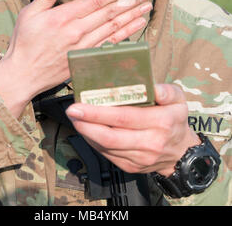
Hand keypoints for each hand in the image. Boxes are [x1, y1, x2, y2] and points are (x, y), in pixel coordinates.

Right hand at [0, 0, 152, 117]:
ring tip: (146, 8)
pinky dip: (125, 35)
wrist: (23, 75)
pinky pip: (110, 44)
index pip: (94, 1)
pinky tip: (136, 27)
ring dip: (132, 17)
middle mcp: (77, 31)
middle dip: (130, 2)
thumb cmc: (23, 43)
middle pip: (109, 13)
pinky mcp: (86, 58)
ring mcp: (83, 46)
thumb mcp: (28, 15)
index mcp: (63, 17)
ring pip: (114, 28)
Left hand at [66, 83, 199, 176]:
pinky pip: (107, 155)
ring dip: (86, 132)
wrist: (181, 153)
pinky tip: (87, 130)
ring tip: (76, 118)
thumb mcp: (179, 99)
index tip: (80, 105)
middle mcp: (149, 143)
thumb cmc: (175, 119)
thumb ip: (167, 91)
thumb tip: (153, 87)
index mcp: (160, 122)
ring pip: (106, 147)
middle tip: (72, 111)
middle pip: (110, 135)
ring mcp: (139, 158)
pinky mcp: (131, 167)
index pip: (124, 118)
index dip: (99, 113)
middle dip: (86, 123)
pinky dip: (93, 142)